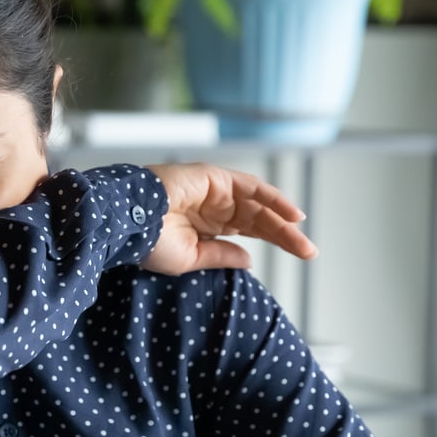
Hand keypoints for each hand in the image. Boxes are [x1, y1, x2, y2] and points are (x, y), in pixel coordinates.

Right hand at [142, 163, 317, 274]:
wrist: (127, 222)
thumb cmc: (148, 243)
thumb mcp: (191, 258)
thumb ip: (221, 255)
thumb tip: (249, 259)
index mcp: (204, 225)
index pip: (246, 231)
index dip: (273, 241)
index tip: (299, 255)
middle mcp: (212, 206)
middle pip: (257, 219)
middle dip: (283, 235)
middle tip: (309, 252)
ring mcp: (213, 190)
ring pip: (257, 205)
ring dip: (282, 220)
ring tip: (303, 238)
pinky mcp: (213, 177)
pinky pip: (250, 187)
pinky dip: (272, 198)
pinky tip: (291, 214)